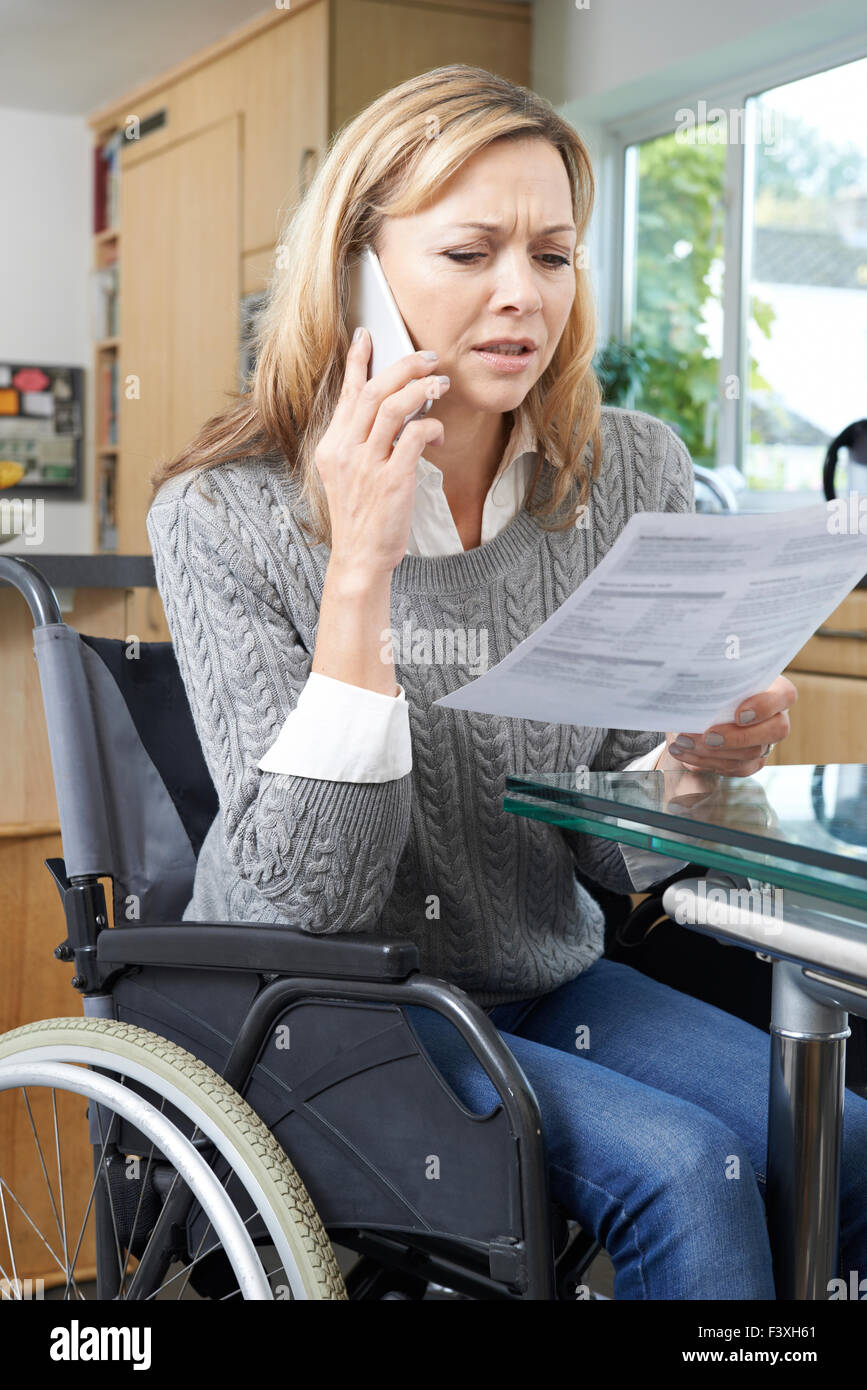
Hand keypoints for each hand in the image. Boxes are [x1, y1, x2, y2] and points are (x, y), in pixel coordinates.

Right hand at [315, 327, 448, 576]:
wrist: (360, 558)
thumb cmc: (361, 517)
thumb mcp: (347, 475)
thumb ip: (359, 441)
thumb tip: (391, 407)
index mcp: (331, 446)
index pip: (346, 393)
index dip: (358, 360)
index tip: (367, 335)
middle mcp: (345, 451)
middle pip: (374, 391)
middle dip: (404, 367)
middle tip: (428, 358)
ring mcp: (367, 465)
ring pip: (394, 407)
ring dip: (422, 389)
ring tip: (440, 384)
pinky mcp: (392, 480)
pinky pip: (415, 436)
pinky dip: (431, 426)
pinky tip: (438, 432)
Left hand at [655, 675, 797, 776]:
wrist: (698, 708)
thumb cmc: (710, 684)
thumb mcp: (713, 675)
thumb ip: (714, 675)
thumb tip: (694, 681)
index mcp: (773, 688)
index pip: (785, 695)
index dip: (765, 706)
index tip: (739, 714)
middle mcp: (776, 716)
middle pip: (776, 730)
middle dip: (738, 737)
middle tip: (708, 736)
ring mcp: (766, 741)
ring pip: (751, 753)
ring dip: (713, 751)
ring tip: (683, 742)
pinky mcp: (753, 761)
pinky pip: (736, 767)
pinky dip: (706, 761)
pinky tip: (684, 752)